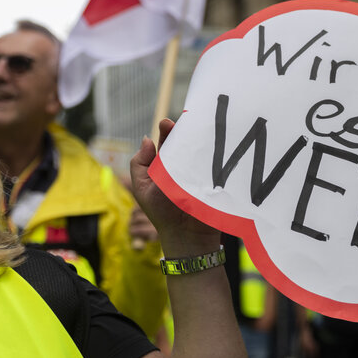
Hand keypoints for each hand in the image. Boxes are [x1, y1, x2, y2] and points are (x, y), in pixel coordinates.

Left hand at [130, 118, 220, 255]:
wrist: (186, 235)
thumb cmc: (162, 213)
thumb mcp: (142, 187)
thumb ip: (140, 163)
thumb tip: (147, 138)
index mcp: (167, 165)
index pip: (168, 142)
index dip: (168, 131)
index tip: (167, 123)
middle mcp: (185, 165)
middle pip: (187, 142)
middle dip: (186, 130)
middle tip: (186, 121)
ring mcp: (202, 171)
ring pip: (202, 150)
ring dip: (202, 140)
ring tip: (201, 129)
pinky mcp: (217, 179)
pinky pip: (217, 163)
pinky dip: (216, 154)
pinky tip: (215, 145)